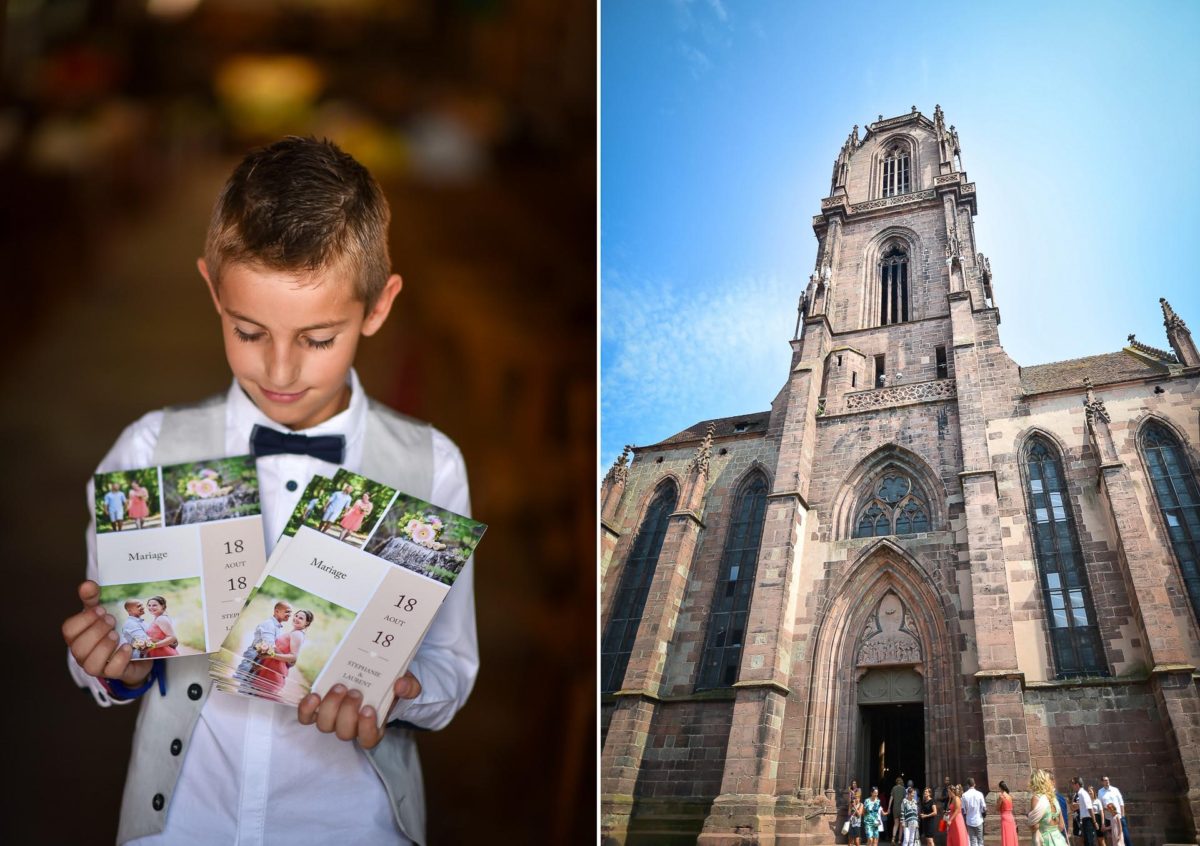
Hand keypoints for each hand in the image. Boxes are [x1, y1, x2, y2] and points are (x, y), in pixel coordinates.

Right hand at [62, 581, 150, 686]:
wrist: (136, 650)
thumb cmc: (113, 629)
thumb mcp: (103, 612)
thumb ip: (93, 598)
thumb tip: (87, 584)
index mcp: (78, 637)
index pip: (69, 630)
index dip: (84, 619)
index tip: (101, 609)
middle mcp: (83, 653)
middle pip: (79, 647)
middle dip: (96, 631)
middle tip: (111, 620)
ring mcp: (98, 666)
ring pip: (91, 664)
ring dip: (104, 646)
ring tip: (116, 634)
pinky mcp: (115, 673)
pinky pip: (112, 670)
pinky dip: (120, 657)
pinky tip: (127, 646)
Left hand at [297, 671, 421, 749]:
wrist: (371, 676)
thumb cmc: (389, 685)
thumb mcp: (406, 684)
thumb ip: (409, 686)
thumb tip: (400, 686)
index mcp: (374, 727)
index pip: (368, 740)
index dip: (366, 728)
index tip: (369, 709)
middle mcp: (351, 728)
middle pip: (344, 732)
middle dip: (347, 713)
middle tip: (355, 692)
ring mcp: (333, 719)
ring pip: (325, 725)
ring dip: (330, 707)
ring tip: (340, 687)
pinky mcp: (317, 709)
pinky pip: (306, 717)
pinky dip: (307, 708)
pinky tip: (315, 695)